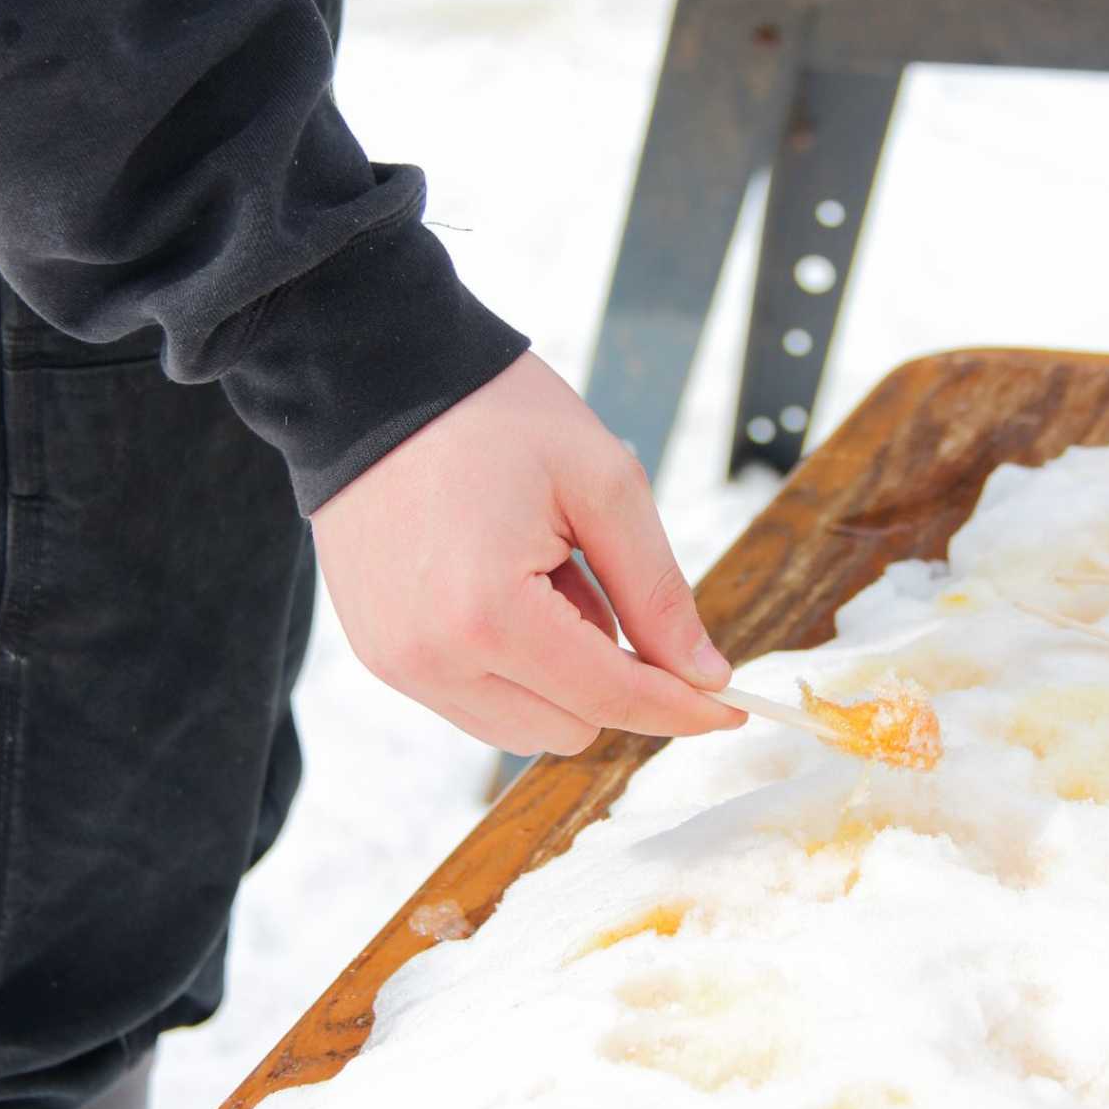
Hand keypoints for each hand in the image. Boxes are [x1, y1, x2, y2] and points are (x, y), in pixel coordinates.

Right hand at [312, 353, 742, 755]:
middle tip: (594, 575)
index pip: (611, 697)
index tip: (733, 709)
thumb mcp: (602, 484)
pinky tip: (503, 587)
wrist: (374, 379)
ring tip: (541, 574)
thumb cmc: (494, 415)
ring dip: (559, 676)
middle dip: (611, 672)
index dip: (683, 707)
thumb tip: (707, 678)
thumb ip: (658, 592)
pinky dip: (513, 667)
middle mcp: (433, 658)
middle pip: (570, 728)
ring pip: (522, 729)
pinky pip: (473, 702)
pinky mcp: (381, 655)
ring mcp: (397, 663)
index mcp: (489, 615)